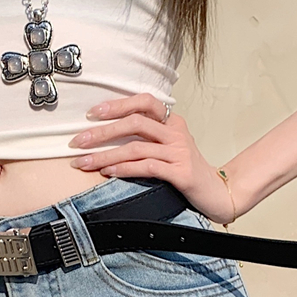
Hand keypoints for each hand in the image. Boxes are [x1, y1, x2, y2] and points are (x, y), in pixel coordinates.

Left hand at [68, 93, 235, 224]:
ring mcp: (180, 152)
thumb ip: (147, 139)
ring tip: (84, 162)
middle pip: (135, 123)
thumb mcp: (169, 148)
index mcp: (173, 123)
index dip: (117, 105)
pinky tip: (107, 172)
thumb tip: (107, 136)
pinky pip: (147, 167)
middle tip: (78, 142)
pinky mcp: (181, 173)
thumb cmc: (187, 171)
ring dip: (105, 155)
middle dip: (102, 132)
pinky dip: (124, 169)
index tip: (92, 113)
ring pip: (136, 147)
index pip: (144, 103)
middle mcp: (177, 133)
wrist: (218, 193)